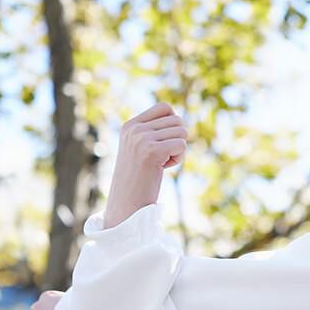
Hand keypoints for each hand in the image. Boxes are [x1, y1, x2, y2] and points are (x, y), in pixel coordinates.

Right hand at [105, 101, 188, 227]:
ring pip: (182, 132)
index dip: (173, 124)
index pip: (165, 107)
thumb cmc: (139, 177)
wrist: (127, 202)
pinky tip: (162, 168)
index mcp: (131, 125)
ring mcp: (142, 138)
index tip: (163, 143)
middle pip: (177, 120)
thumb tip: (178, 118)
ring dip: (178, 150)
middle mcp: (135, 128)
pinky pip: (181, 145)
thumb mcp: (141, 148)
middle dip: (177, 140)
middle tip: (162, 157)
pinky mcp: (152, 151)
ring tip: (160, 163)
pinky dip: (178, 159)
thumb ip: (154, 131)